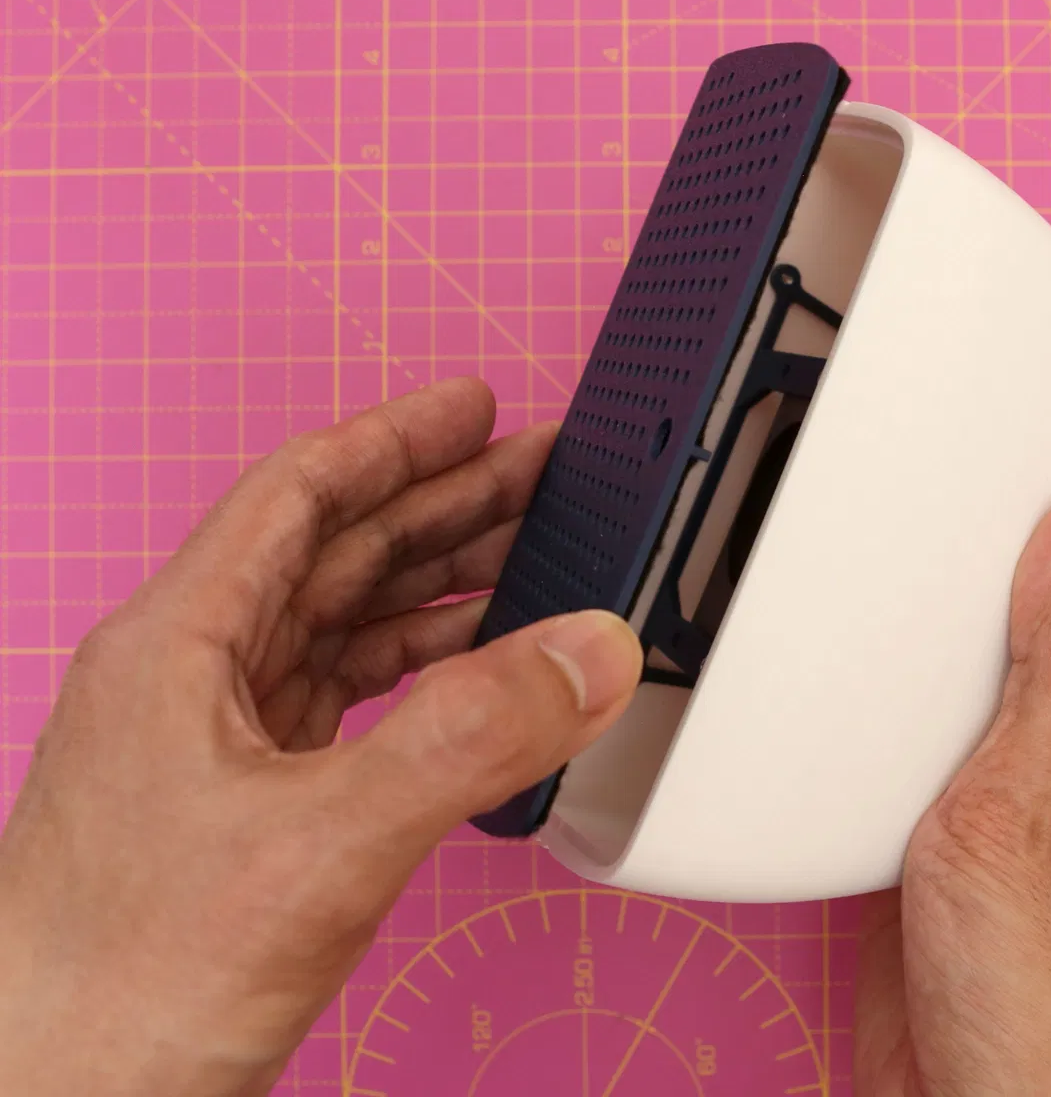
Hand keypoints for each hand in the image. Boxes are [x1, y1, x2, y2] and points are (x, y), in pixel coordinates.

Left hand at [0, 378, 643, 1096]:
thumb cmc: (121, 987)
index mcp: (178, 645)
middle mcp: (188, 678)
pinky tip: (476, 676)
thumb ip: (470, 738)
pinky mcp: (241, 807)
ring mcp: (211, 744)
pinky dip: (421, 675)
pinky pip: (346, 700)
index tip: (474, 408)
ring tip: (532, 561)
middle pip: (334, 552)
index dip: (396, 439)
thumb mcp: (325, 840)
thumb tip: (585, 655)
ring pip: (342, 625)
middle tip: (541, 478)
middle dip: (443, 506)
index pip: (299, 495)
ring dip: (438, 587)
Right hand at [853, 497, 1050, 1095]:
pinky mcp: (921, 873)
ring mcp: (982, 830)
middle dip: (956, 598)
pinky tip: (824, 724)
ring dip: (901, 672)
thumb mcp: (1037, 792)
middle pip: (1000, 660)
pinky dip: (858, 746)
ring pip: (940, 719)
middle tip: (900, 520)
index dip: (1038, 540)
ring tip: (851, 600)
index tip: (993, 471)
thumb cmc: (1039, 984)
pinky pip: (890, 784)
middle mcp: (1046, 782)